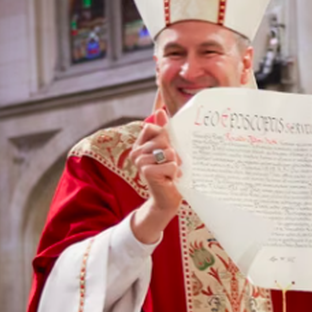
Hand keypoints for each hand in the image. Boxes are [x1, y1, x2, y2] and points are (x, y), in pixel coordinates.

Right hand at [130, 109, 182, 243]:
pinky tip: (169, 180)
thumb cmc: (169, 174)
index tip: (166, 151)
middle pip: (163, 138)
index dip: (165, 137)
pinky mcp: (147, 171)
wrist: (166, 200)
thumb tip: (160, 111)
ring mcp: (140, 161)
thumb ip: (163, 131)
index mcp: (139, 145)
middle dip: (173, 153)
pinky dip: (175, 173)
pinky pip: (171, 164)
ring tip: (170, 173)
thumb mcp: (167, 150)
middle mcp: (136, 152)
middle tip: (170, 165)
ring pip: (169, 152)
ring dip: (175, 164)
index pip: (152, 127)